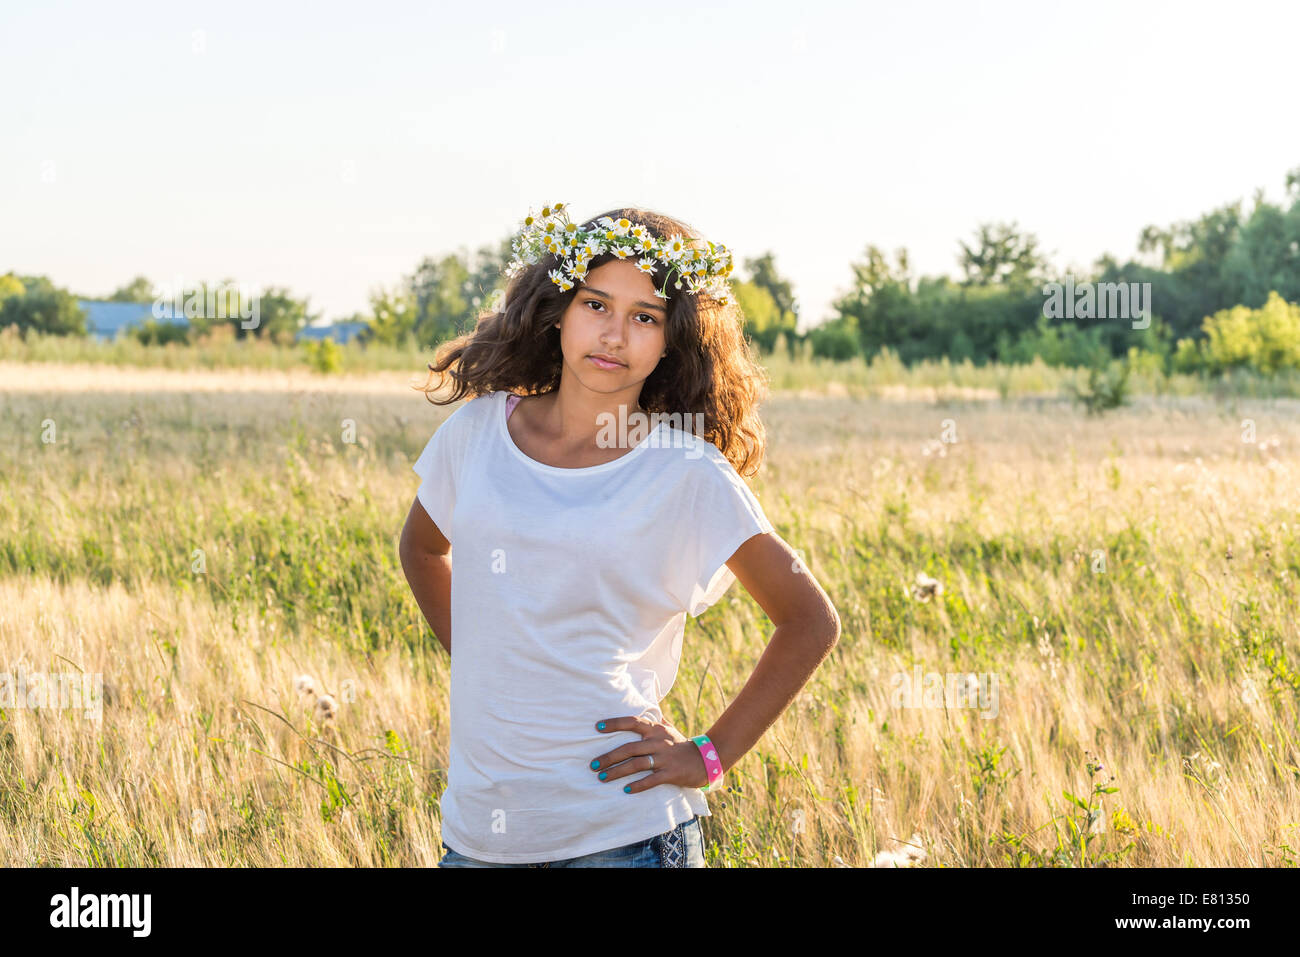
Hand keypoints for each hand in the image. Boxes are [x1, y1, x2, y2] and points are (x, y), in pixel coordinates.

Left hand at [590, 714, 709, 792]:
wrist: (705, 759)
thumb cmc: (681, 744)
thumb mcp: (668, 729)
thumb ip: (655, 719)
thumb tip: (645, 703)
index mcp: (655, 729)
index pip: (633, 722)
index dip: (615, 723)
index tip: (597, 727)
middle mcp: (658, 742)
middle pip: (629, 748)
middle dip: (609, 757)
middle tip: (593, 765)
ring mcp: (664, 758)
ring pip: (636, 764)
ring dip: (617, 772)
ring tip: (602, 778)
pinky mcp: (670, 774)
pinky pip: (651, 780)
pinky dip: (638, 785)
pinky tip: (626, 790)